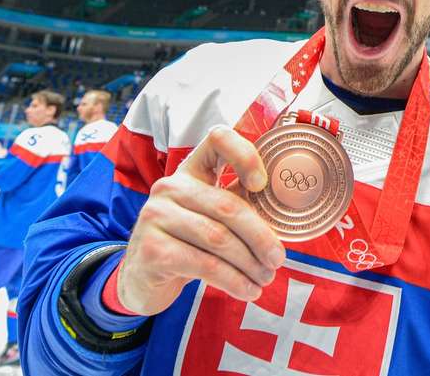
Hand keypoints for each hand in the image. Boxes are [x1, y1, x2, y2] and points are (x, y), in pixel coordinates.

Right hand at [118, 125, 285, 315]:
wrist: (143, 279)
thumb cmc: (187, 242)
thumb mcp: (211, 217)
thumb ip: (239, 205)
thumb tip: (286, 206)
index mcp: (190, 171)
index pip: (217, 139)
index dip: (245, 155)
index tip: (262, 184)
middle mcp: (169, 187)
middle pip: (228, 205)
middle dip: (261, 236)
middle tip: (278, 259)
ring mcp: (156, 216)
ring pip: (219, 239)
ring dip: (249, 263)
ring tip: (266, 278)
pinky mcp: (151, 249)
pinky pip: (204, 264)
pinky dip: (233, 281)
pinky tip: (247, 290)